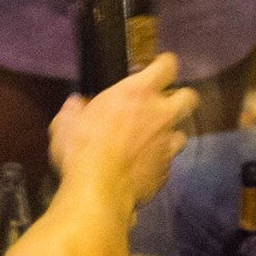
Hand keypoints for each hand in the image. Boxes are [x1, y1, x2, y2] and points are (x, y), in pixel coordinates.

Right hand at [49, 52, 199, 206]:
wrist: (98, 190)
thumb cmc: (81, 148)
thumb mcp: (66, 123)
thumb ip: (74, 111)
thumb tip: (75, 105)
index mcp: (138, 93)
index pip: (167, 66)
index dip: (165, 65)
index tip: (157, 69)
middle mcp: (160, 115)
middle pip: (189, 98)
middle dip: (180, 99)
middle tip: (161, 106)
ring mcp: (167, 145)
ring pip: (182, 134)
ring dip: (169, 135)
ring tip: (152, 141)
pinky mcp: (165, 172)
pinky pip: (167, 163)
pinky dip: (157, 163)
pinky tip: (142, 169)